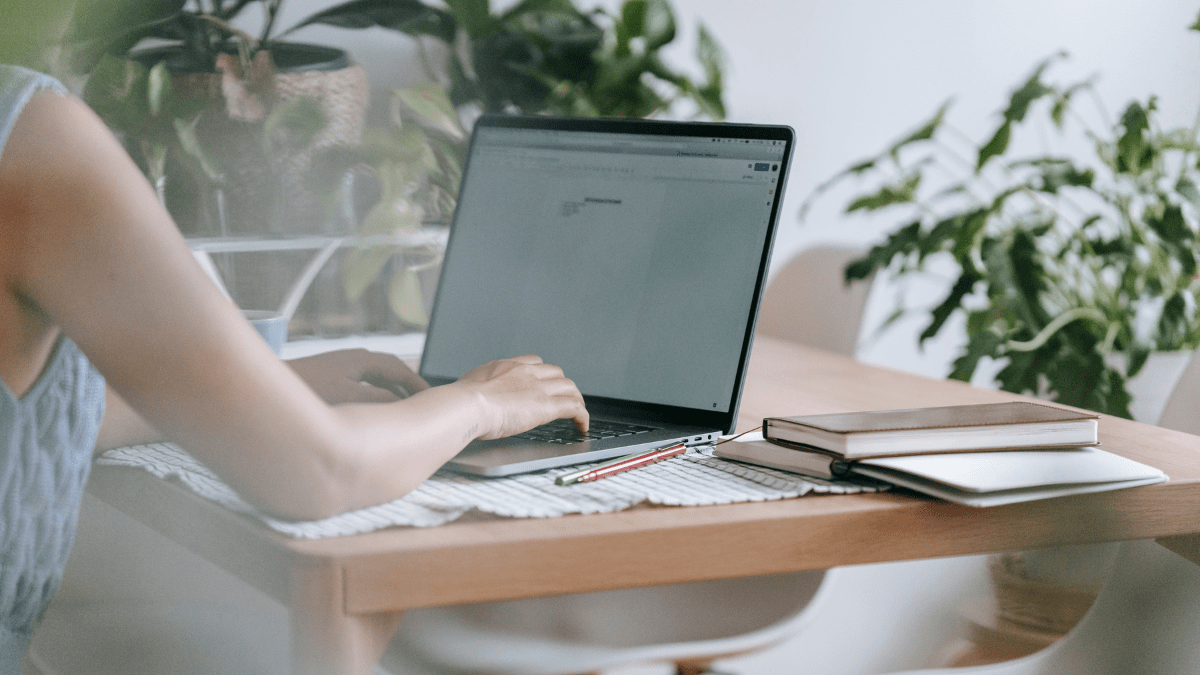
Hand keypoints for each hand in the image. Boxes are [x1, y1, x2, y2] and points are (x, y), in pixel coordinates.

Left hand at [287, 349, 428, 404]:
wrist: (261, 388)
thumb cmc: (303, 391)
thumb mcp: (346, 397)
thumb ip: (378, 399)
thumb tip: (401, 403)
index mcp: (360, 360)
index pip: (399, 370)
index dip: (417, 386)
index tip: (433, 400)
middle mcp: (353, 359)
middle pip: (390, 371)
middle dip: (408, 386)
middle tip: (423, 404)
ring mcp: (340, 367)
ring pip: (376, 378)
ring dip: (391, 391)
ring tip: (402, 410)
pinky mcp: (329, 378)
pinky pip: (363, 384)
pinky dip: (375, 395)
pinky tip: (371, 412)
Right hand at [453, 355, 588, 438]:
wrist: (467, 405)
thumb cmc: (460, 401)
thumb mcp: (467, 387)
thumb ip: (474, 390)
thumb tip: (465, 398)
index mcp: (506, 367)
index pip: (534, 362)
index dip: (543, 373)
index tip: (544, 383)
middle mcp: (526, 372)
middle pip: (556, 373)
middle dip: (562, 386)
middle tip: (563, 399)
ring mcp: (538, 388)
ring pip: (569, 387)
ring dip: (575, 399)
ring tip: (577, 413)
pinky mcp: (547, 405)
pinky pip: (574, 407)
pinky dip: (582, 415)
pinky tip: (582, 425)